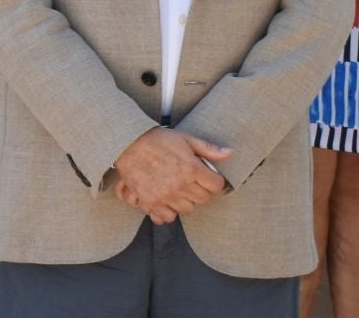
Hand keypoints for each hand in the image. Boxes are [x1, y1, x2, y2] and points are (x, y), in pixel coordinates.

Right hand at [112, 128, 230, 223]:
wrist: (129, 145)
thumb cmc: (158, 140)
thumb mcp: (186, 139)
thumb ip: (208, 149)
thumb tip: (229, 153)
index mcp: (192, 169)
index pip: (216, 186)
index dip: (214, 180)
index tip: (208, 176)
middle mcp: (181, 186)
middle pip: (204, 199)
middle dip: (202, 190)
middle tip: (193, 181)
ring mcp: (166, 197)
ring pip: (188, 209)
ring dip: (186, 200)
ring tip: (178, 188)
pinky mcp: (151, 203)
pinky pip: (168, 217)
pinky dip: (169, 211)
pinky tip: (167, 200)